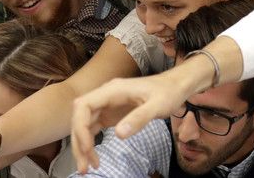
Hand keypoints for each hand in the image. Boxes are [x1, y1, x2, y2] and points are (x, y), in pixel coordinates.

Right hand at [72, 73, 189, 172]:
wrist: (174, 86)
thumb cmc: (167, 93)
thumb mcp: (157, 105)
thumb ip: (139, 118)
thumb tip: (119, 134)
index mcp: (113, 90)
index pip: (84, 106)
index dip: (80, 127)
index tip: (88, 147)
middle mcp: (105, 96)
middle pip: (80, 117)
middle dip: (79, 141)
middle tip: (85, 166)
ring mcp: (107, 105)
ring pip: (84, 125)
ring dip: (82, 145)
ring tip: (87, 167)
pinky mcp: (110, 114)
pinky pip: (93, 128)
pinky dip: (91, 143)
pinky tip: (95, 157)